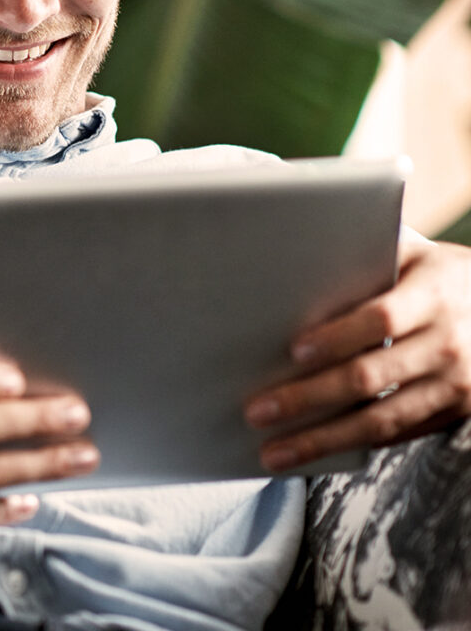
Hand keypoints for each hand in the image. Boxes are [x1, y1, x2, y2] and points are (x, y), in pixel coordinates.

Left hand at [245, 234, 470, 471]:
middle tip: (258, 411)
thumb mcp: (413, 255)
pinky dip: (355, 444)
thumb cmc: (438, 275)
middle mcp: (448, 342)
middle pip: (370, 376)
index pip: (380, 318)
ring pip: (381, 420)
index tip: (293, 351)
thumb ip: (365, 258)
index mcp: (433, 294)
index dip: (337, 336)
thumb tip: (299, 261)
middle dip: (308, 397)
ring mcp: (457, 384)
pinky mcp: (458, 413)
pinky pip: (398, 434)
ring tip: (275, 452)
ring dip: (323, 440)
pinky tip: (316, 452)